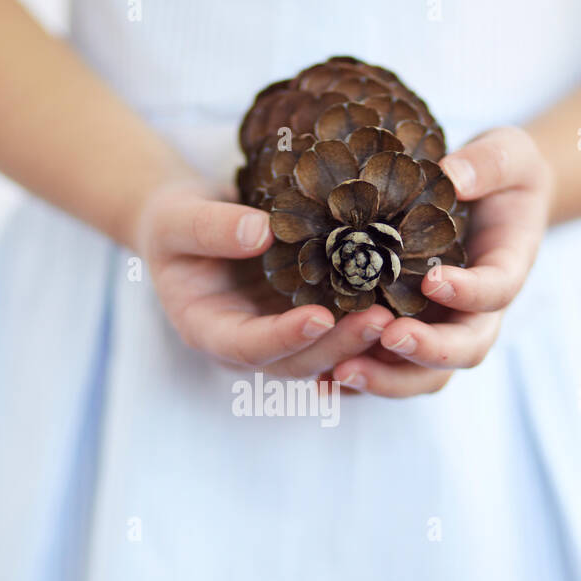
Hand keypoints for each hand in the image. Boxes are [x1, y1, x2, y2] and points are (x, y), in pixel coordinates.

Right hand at [136, 180, 395, 374]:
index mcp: (208, 330)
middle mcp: (248, 345)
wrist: (190, 222)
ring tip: (400, 316)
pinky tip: (404, 305)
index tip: (320, 316)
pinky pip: (340, 333)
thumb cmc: (175, 221)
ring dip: (361, 343)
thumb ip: (210, 228)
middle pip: (296, 363)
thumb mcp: (177, 217)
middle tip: (380, 321)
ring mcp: (280, 336)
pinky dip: (369, 328)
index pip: (247, 347)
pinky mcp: (307, 318)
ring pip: (325, 356)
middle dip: (338, 346)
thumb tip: (260, 232)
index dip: (284, 337)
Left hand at [330, 127, 552, 397]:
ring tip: (342, 371)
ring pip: (426, 374)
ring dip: (387, 378)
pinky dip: (362, 377)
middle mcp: (477, 311)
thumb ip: (489, 163)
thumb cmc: (502, 172)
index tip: (434, 279)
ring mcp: (442, 327)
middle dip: (427, 351)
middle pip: (465, 350)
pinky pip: (390, 368)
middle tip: (388, 337)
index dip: (470, 292)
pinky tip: (321, 379)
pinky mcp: (410, 332)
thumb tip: (453, 175)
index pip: (496, 292)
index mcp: (506, 269)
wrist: (487, 196)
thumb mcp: (508, 153)